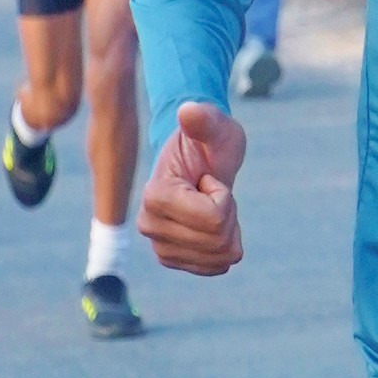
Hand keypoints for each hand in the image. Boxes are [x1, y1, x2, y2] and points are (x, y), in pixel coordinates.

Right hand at [139, 101, 246, 274]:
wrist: (197, 160)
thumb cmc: (207, 140)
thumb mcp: (214, 126)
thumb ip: (204, 120)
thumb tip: (188, 110)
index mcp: (154, 195)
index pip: (215, 218)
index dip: (223, 195)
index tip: (206, 178)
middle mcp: (149, 226)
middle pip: (219, 240)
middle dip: (228, 213)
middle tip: (211, 191)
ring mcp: (159, 247)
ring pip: (221, 256)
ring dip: (227, 229)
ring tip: (210, 204)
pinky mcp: (172, 260)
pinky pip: (218, 267)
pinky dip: (225, 245)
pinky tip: (211, 224)